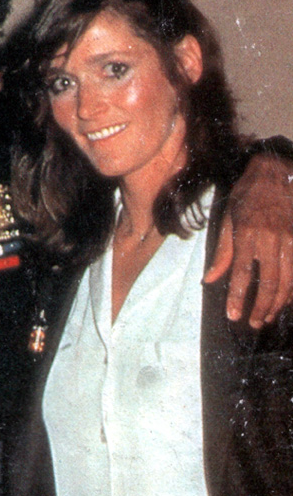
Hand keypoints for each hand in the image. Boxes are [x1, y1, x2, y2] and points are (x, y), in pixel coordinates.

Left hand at [203, 154, 292, 326]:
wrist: (276, 172)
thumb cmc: (247, 195)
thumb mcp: (228, 218)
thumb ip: (222, 251)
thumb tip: (210, 279)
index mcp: (247, 233)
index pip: (242, 273)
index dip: (238, 297)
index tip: (233, 315)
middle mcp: (271, 238)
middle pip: (269, 282)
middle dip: (261, 307)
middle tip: (254, 323)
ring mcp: (290, 239)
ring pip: (288, 280)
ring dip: (278, 302)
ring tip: (268, 316)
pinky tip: (286, 300)